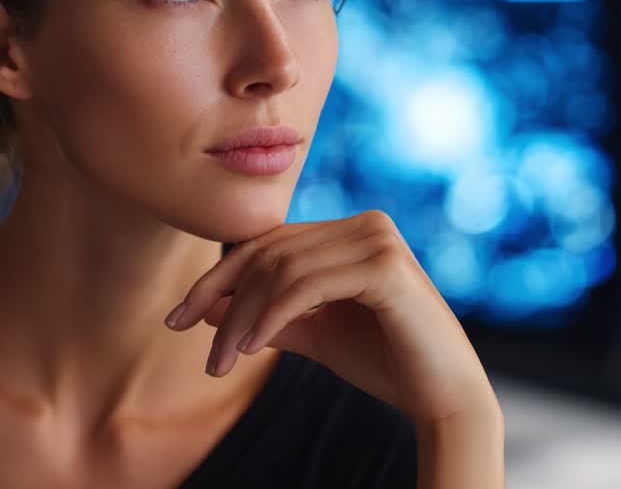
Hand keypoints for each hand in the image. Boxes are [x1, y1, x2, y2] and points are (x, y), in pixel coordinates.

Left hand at [162, 210, 500, 426]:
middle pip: (269, 253)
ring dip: (243, 318)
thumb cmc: (385, 362)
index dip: (217, 278)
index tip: (178, 318)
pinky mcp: (386, 268)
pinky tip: (252, 347)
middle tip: (203, 354)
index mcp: (351, 230)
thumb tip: (208, 307)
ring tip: (223, 361)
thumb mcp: (314, 333)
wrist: (442, 397)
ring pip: (282, 270)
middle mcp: (366, 223)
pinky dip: (272, 316)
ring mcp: (378, 240)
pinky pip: (307, 286)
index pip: (268, 243)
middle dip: (224, 302)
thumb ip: (268, 315)